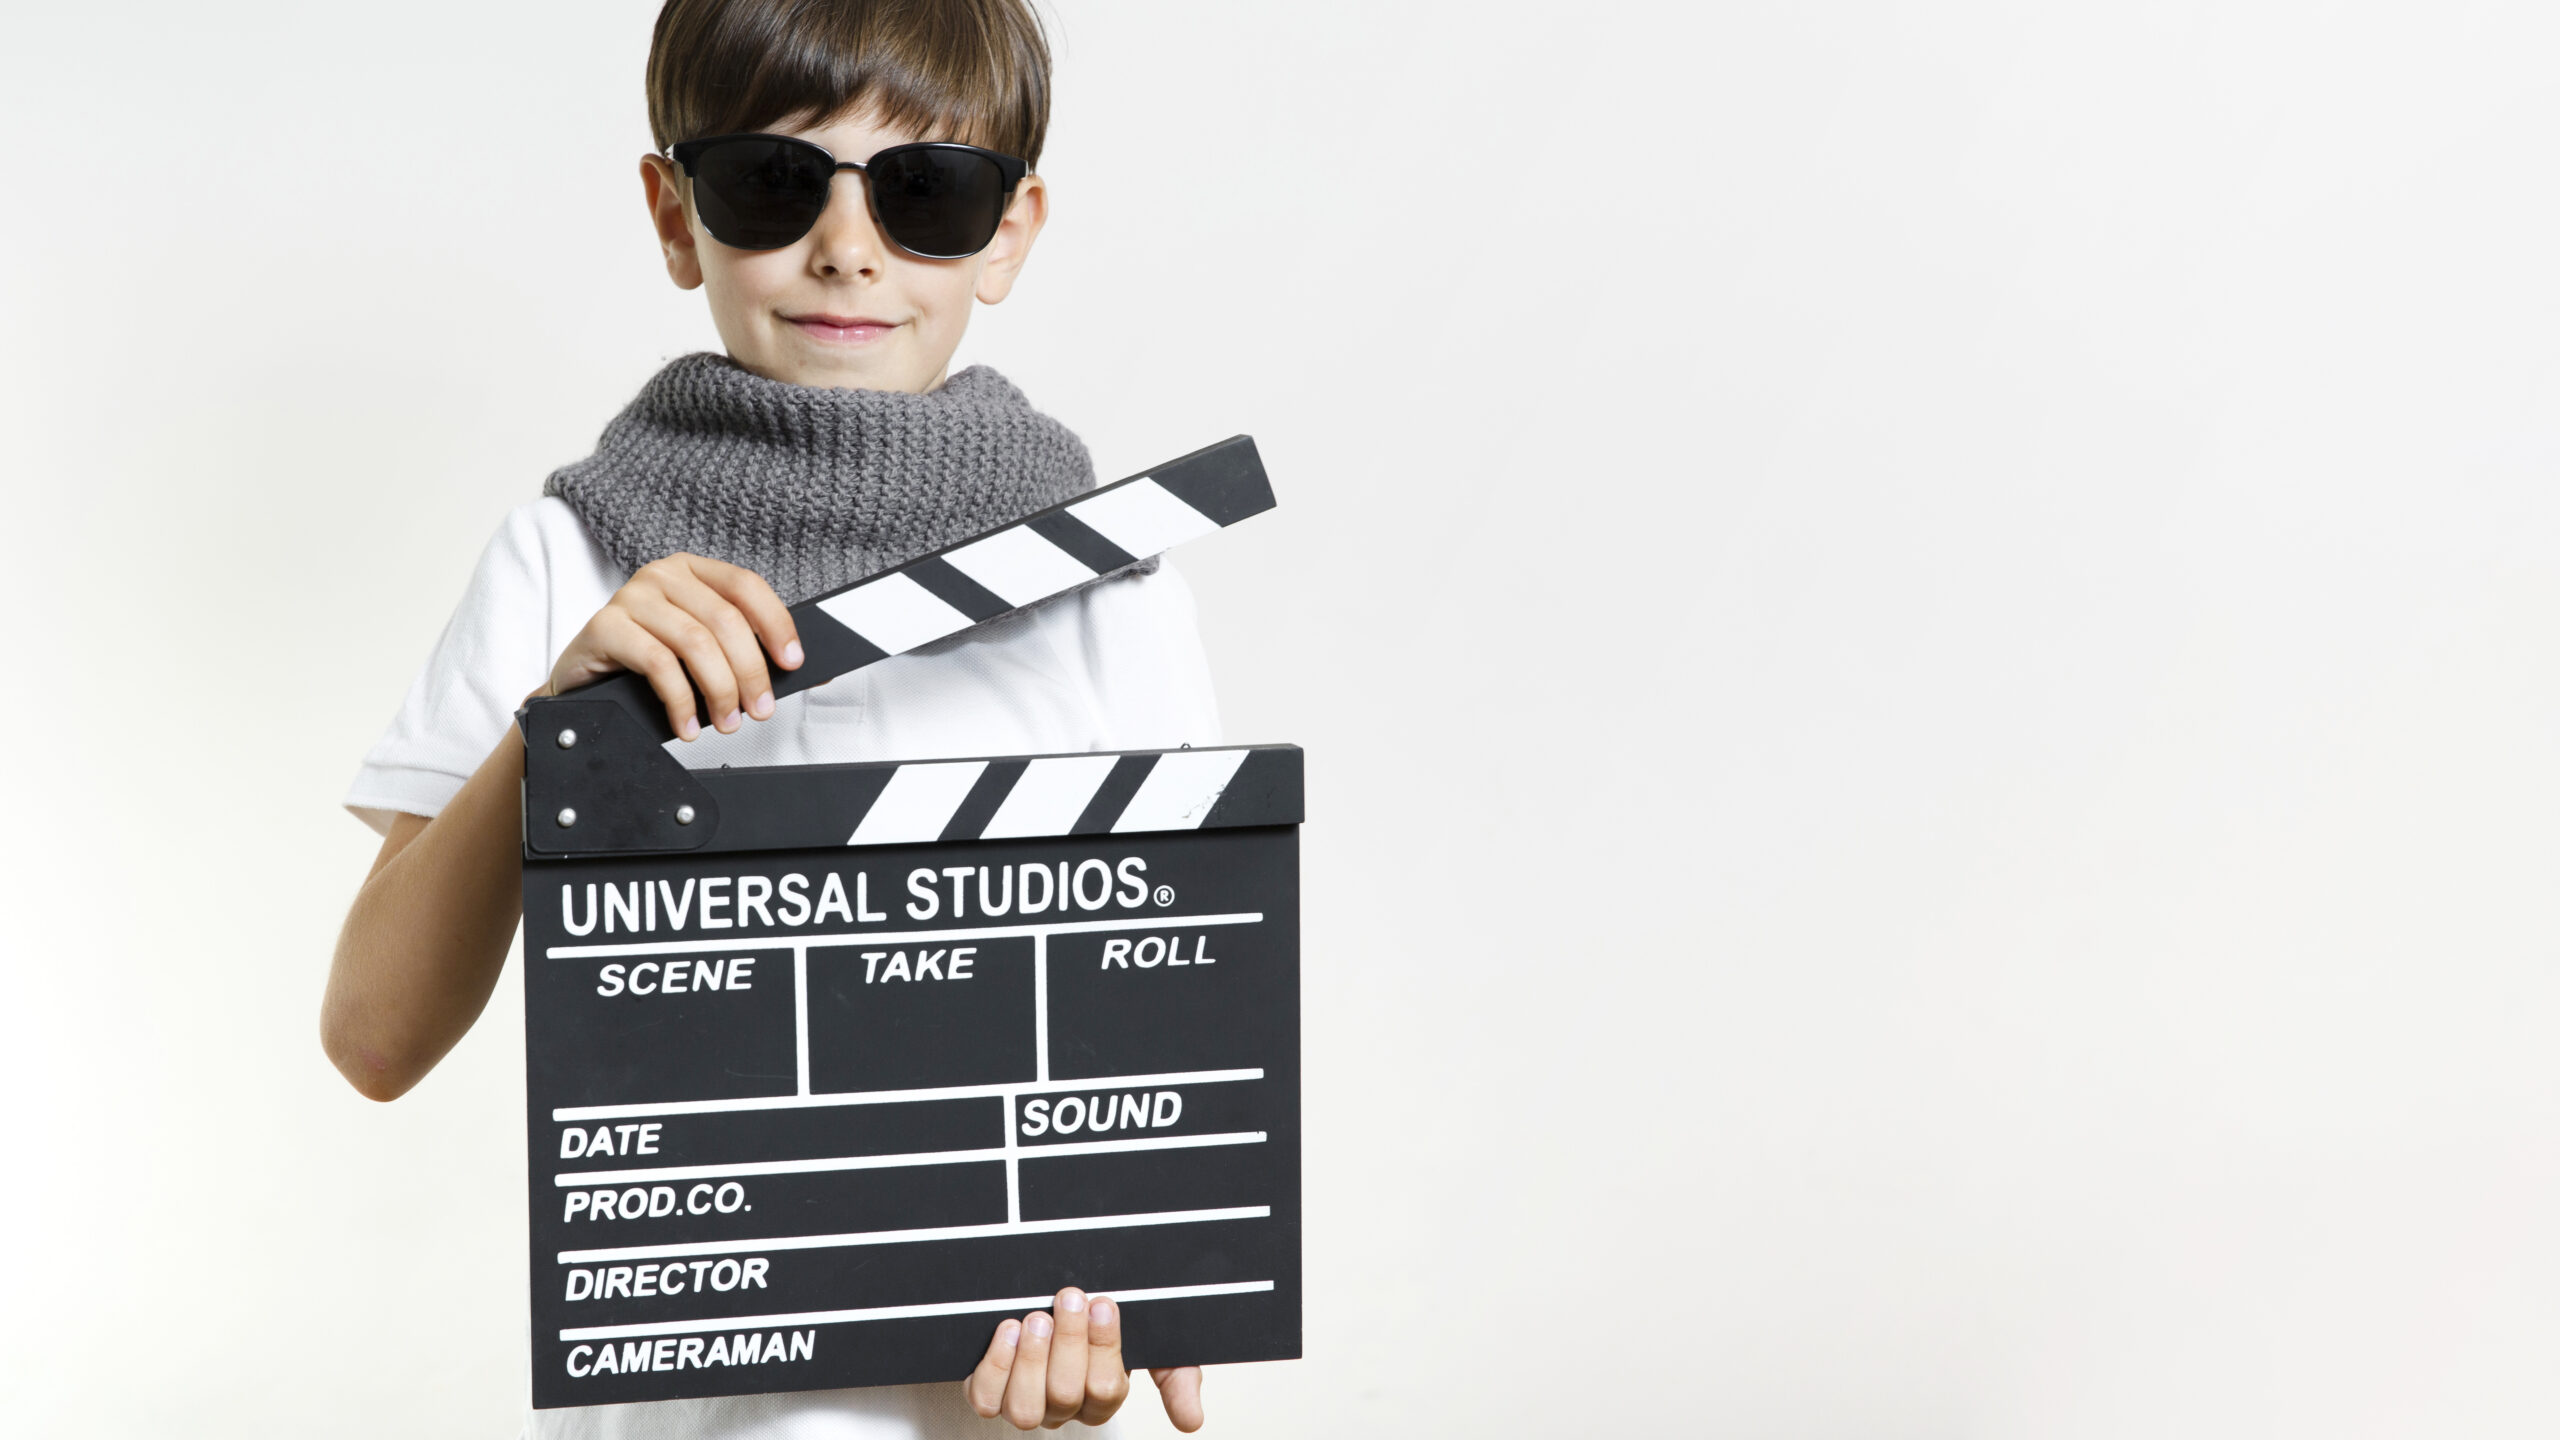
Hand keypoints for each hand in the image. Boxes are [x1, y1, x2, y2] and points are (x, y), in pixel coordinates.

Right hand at [544, 554, 801, 738]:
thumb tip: (805, 670)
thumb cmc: (646, 665)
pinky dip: (681, 702)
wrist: (583, 684)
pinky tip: (687, 724)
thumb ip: (742, 652)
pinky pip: (659, 664)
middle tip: (759, 710)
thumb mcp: (699, 651)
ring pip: (696, 642)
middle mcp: (663, 576)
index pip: (746, 586)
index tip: (793, 662)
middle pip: (725, 620)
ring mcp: (631, 596)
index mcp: (693, 572)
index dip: (777, 624)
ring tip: (725, 722)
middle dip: (750, 672)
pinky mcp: (605, 625)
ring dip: (719, 691)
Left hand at [964, 1288, 1205, 1431]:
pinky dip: (996, 1367)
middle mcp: (1063, 1408)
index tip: (1104, 1303)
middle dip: (1067, 1342)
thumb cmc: (1104, 1319)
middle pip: (1065, 1395)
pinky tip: (1008, 1330)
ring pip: (1025, 1409)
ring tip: (1037, 1318)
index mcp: (1102, 1397)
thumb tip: (1192, 1422)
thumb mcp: (1153, 1341)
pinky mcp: (990, 1391)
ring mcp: (1025, 1402)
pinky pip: (987, 1398)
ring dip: (1030, 1360)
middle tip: (1069, 1298)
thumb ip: (1177, 1377)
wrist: (1058, 1298)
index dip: (1103, 1347)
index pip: (1106, 1389)